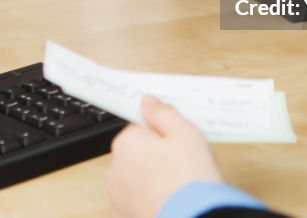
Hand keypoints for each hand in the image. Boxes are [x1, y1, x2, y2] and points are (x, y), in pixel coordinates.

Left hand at [106, 96, 223, 217]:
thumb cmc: (191, 180)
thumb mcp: (186, 133)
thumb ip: (163, 113)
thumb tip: (148, 102)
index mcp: (127, 142)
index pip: (141, 128)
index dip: (164, 135)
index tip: (178, 144)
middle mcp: (115, 168)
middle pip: (137, 153)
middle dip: (157, 157)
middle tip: (183, 166)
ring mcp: (118, 196)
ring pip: (136, 179)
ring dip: (151, 181)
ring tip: (177, 187)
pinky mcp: (124, 216)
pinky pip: (135, 202)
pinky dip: (148, 202)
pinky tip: (168, 203)